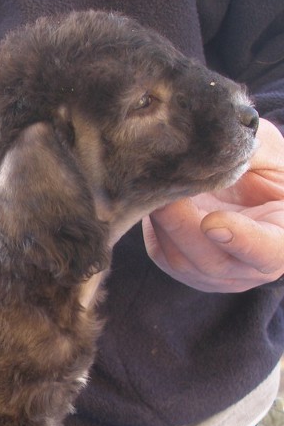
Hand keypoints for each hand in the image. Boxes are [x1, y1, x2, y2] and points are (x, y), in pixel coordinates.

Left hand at [142, 118, 283, 291]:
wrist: (249, 192)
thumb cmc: (270, 175)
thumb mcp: (271, 158)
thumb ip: (251, 154)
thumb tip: (215, 149)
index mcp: (282, 241)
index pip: (266, 251)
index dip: (240, 239)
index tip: (212, 223)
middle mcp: (250, 268)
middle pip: (212, 261)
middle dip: (181, 225)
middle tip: (166, 190)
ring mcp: (216, 276)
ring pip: (181, 261)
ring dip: (163, 223)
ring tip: (157, 188)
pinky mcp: (185, 271)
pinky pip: (162, 255)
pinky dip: (154, 227)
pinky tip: (155, 201)